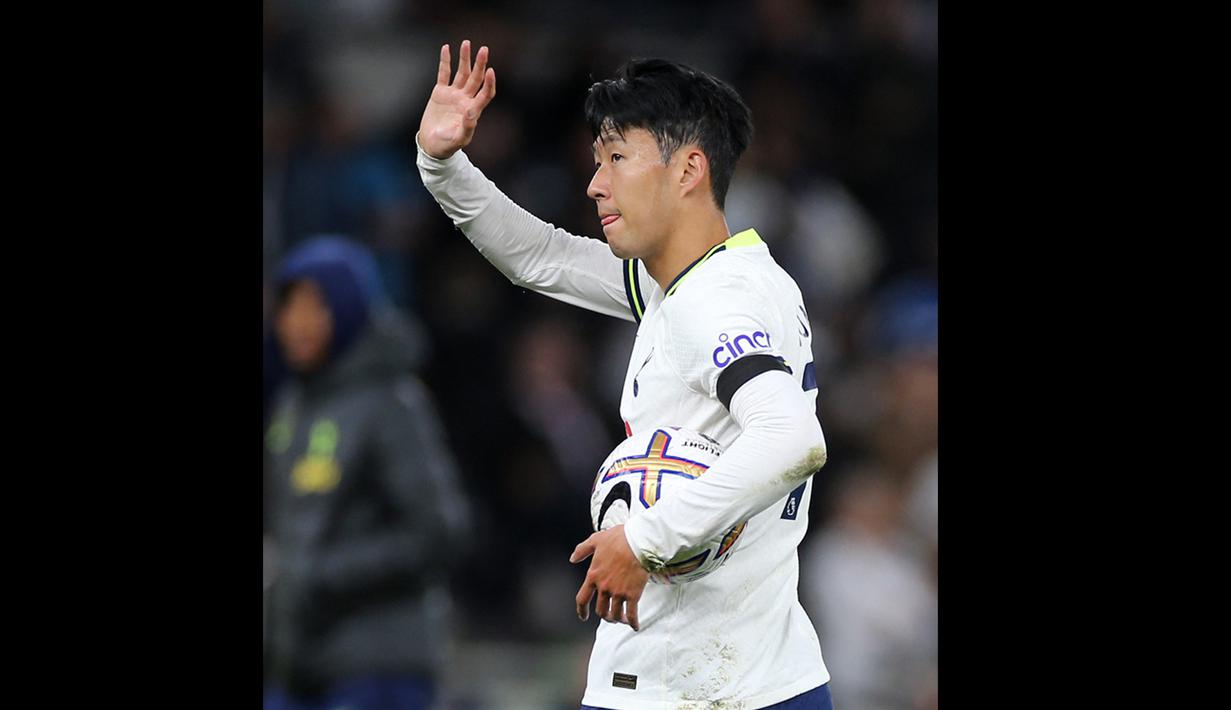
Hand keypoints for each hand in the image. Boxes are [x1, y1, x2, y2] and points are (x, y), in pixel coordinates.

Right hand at [418, 40, 496, 159]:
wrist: (432, 145)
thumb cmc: (447, 145)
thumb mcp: (458, 139)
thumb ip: (467, 127)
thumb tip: (472, 112)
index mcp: (472, 110)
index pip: (485, 93)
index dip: (489, 83)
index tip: (490, 71)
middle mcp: (465, 99)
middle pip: (475, 78)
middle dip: (480, 64)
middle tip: (484, 49)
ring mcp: (453, 94)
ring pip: (461, 73)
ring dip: (465, 59)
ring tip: (466, 43)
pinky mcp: (440, 92)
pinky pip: (443, 73)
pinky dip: (445, 61)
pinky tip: (446, 48)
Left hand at [570, 525, 648, 630]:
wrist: (638, 542)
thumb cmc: (619, 539)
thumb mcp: (596, 540)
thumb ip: (582, 550)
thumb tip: (573, 558)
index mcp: (593, 576)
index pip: (582, 599)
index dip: (581, 610)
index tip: (583, 616)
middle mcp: (604, 587)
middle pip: (600, 610)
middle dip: (604, 615)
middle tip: (609, 615)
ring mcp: (618, 593)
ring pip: (615, 615)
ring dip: (617, 619)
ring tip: (622, 619)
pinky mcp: (633, 595)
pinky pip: (631, 614)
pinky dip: (633, 622)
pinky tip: (635, 625)